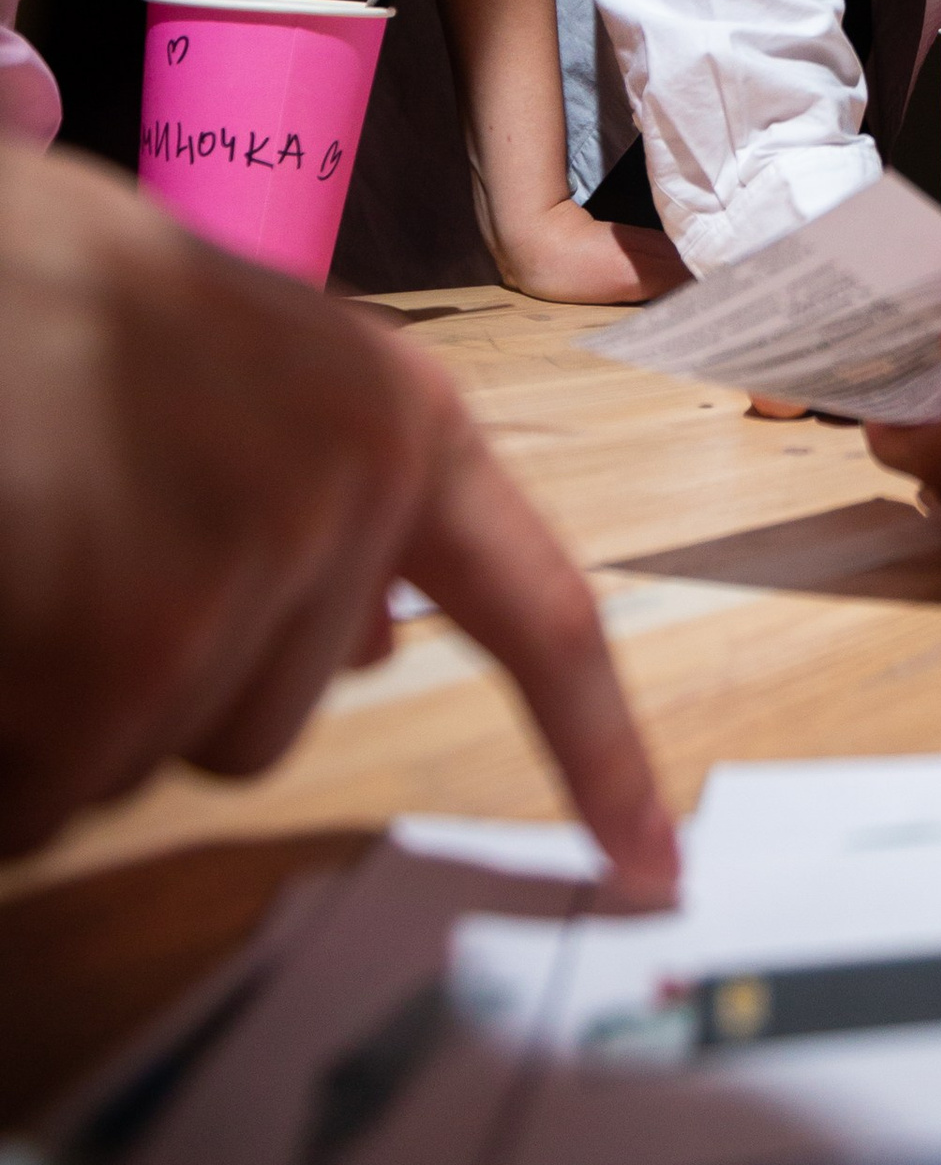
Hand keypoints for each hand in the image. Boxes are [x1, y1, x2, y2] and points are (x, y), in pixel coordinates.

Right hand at [0, 142, 677, 896]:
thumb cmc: (61, 298)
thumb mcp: (238, 376)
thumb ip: (320, 502)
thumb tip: (378, 652)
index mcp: (403, 424)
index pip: (541, 614)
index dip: (596, 752)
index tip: (652, 866)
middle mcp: (357, 493)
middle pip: (270, 730)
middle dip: (152, 691)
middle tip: (69, 554)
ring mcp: (252, 566)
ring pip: (148, 762)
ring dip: (60, 710)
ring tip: (23, 553)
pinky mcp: (133, 641)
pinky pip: (52, 790)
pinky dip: (1, 743)